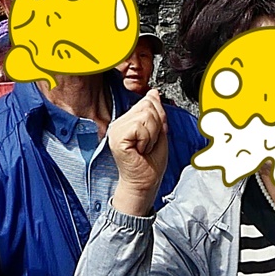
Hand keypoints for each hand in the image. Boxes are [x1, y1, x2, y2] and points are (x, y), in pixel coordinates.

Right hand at [108, 91, 172, 216]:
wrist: (145, 183)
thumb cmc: (151, 163)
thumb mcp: (159, 132)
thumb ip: (156, 112)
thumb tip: (153, 92)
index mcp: (128, 120)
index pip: (148, 101)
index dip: (159, 117)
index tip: (154, 135)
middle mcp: (119, 123)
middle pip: (148, 106)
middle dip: (156, 126)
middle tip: (149, 143)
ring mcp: (116, 130)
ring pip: (146, 116)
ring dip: (152, 135)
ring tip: (145, 147)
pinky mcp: (117, 138)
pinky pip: (140, 126)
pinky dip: (147, 139)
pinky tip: (140, 150)